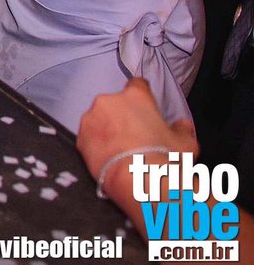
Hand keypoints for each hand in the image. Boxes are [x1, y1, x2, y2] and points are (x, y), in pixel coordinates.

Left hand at [77, 78, 196, 200]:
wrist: (137, 180)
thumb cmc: (165, 157)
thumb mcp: (185, 143)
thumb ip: (182, 129)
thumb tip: (183, 125)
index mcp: (135, 96)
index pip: (137, 84)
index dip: (142, 95)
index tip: (144, 106)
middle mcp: (109, 101)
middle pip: (115, 103)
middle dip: (122, 115)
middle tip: (133, 134)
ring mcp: (91, 118)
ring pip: (98, 118)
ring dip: (106, 128)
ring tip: (118, 148)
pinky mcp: (80, 137)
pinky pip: (89, 136)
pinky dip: (96, 143)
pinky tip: (107, 157)